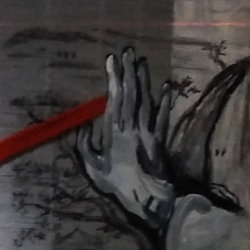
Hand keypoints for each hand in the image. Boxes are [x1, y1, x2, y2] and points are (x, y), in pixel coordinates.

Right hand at [75, 47, 177, 228]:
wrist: (151, 198)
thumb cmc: (118, 185)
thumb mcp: (93, 168)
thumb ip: (85, 146)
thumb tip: (83, 125)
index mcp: (116, 131)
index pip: (115, 98)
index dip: (114, 77)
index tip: (111, 60)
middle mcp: (135, 126)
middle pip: (133, 93)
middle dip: (129, 71)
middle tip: (127, 51)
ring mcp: (150, 131)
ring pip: (147, 100)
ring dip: (145, 80)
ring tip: (141, 62)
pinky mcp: (161, 139)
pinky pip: (163, 116)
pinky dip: (165, 101)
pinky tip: (167, 87)